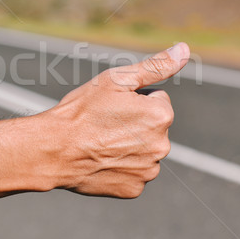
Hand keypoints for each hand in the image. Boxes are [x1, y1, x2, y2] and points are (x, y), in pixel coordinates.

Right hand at [44, 42, 189, 197]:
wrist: (54, 150)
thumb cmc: (83, 111)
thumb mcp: (117, 80)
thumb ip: (156, 65)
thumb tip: (185, 49)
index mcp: (162, 115)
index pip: (156, 100)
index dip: (132, 100)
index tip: (112, 107)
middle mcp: (163, 145)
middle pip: (152, 127)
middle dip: (134, 124)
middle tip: (104, 125)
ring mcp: (149, 170)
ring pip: (143, 150)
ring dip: (128, 146)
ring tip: (100, 143)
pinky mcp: (135, 189)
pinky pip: (134, 172)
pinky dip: (121, 167)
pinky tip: (101, 161)